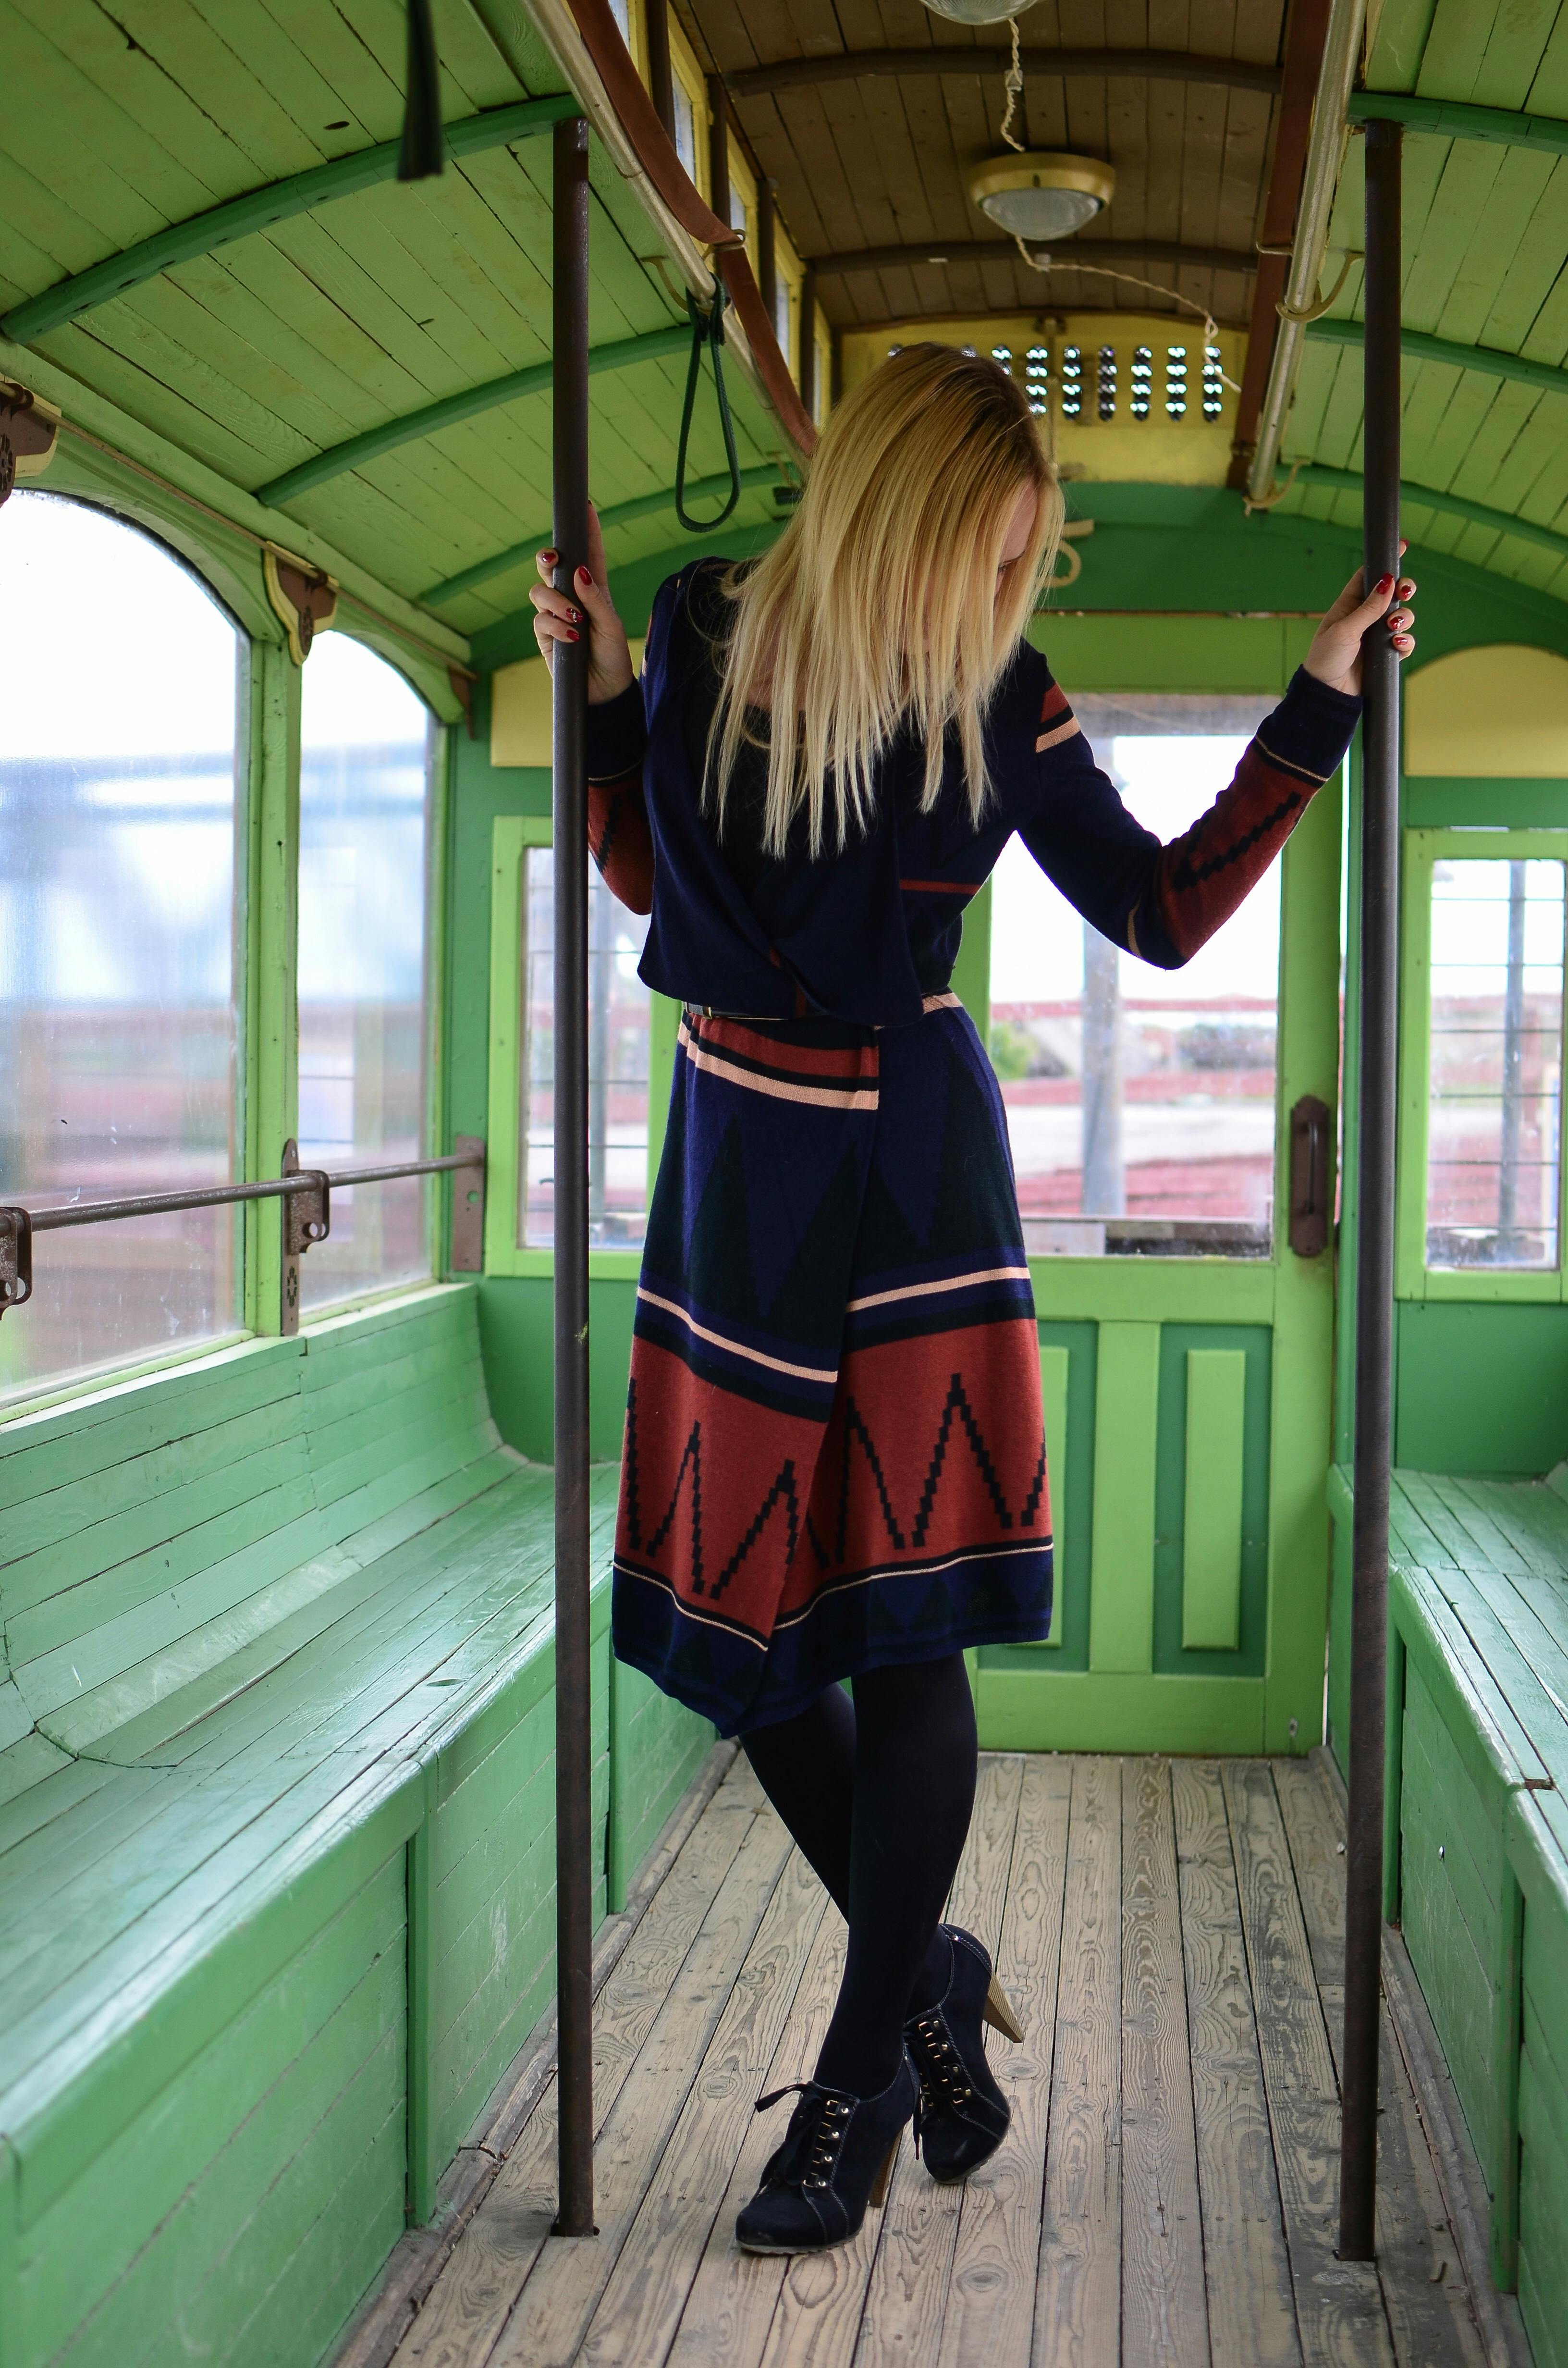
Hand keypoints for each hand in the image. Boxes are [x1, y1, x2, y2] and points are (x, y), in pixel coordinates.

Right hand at [528, 502, 635, 704]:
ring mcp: (554, 614)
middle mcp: (570, 596)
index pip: (589, 554)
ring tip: (574, 619)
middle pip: (550, 565)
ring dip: (555, 600)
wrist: (604, 692)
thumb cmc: (612, 656)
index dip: (586, 531)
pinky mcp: (544, 635)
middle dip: (547, 557)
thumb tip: (579, 570)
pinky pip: (539, 619)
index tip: (585, 508)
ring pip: (539, 590)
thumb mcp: (611, 625)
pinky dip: (554, 625)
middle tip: (553, 559)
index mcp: (593, 588)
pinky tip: (571, 637)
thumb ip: (595, 598)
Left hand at [1303, 546, 1416, 695]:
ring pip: (1402, 617)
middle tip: (1405, 593)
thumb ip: (1369, 607)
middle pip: (1393, 594)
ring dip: (1404, 619)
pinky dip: (1405, 642)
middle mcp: (1365, 617)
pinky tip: (1397, 645)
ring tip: (1393, 629)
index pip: (1369, 576)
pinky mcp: (1384, 654)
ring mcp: (1376, 635)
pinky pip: (1404, 641)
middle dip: (1404, 590)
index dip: (1385, 561)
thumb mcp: (1345, 629)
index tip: (1403, 547)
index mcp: (1350, 604)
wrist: (1327, 693)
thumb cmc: (1327, 658)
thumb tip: (1389, 582)